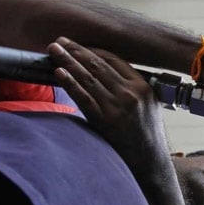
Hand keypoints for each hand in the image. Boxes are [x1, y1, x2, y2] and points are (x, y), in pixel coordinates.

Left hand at [47, 37, 167, 174]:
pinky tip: (58, 72)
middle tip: (58, 41)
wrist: (149, 162)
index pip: (114, 60)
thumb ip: (134, 87)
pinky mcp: (104, 120)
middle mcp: (130, 94)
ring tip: (53, 50)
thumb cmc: (147, 134)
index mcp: (142, 87)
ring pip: (88, 78)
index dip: (92, 50)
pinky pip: (83, 97)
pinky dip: (70, 83)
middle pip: (98, 65)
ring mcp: (117, 107)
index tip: (78, 45)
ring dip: (67, 61)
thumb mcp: (150, 105)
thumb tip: (110, 72)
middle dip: (76, 51)